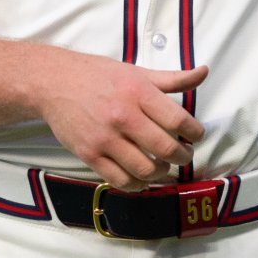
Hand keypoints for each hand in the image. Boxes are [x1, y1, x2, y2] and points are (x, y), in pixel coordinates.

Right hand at [36, 54, 209, 187]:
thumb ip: (172, 78)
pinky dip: (138, 184)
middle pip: (165, 148)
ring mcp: (105, 138)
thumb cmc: (99, 76)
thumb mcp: (137, 72)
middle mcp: (123, 116)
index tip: (197, 136)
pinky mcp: (89, 155)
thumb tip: (203, 72)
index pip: (178, 120)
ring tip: (165, 166)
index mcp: (138, 92)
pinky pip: (120, 180)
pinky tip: (143, 178)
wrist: (53, 83)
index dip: (194, 133)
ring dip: (162, 173)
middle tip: (185, 155)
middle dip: (183, 156)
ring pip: (145, 169)